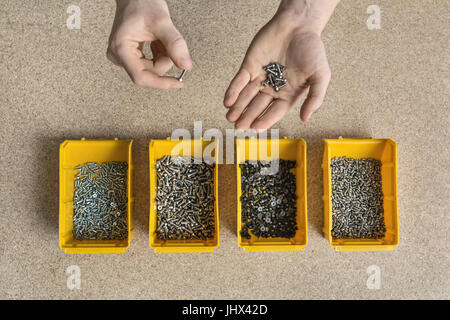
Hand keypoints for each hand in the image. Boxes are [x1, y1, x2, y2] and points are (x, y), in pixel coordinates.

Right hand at [107, 0, 191, 88]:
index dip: (161, 83)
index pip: (141, 77)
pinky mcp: (129, 55)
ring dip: (163, 56)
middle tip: (167, 43)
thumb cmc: (142, 1)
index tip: (177, 83)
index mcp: (121, 48)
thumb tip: (186, 66)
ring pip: (151, 69)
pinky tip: (158, 42)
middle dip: (164, 60)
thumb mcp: (162, 22)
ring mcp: (123, 56)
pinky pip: (150, 63)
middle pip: (148, 72)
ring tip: (160, 39)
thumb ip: (175, 45)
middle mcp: (119, 55)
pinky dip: (160, 54)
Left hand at [224, 2, 334, 129]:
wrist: (299, 25)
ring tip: (230, 118)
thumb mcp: (321, 76)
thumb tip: (305, 119)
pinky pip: (239, 81)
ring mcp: (260, 77)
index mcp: (287, 94)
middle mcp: (272, 88)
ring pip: (246, 96)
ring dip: (238, 107)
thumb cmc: (312, 49)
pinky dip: (233, 91)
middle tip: (239, 127)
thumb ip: (315, 98)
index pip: (274, 112)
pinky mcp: (250, 66)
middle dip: (247, 117)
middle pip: (257, 107)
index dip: (265, 121)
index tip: (256, 129)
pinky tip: (228, 101)